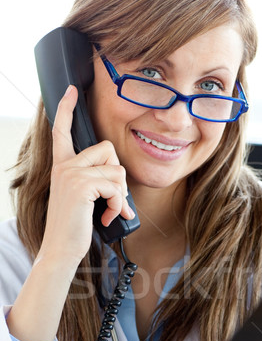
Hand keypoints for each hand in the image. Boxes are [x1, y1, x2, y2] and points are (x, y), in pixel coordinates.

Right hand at [38, 85, 134, 266]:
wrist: (61, 250)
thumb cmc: (74, 227)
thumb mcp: (83, 199)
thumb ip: (95, 182)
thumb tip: (120, 179)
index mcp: (62, 166)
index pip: (61, 131)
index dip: (66, 109)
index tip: (71, 91)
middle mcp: (64, 165)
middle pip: (108, 149)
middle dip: (119, 177)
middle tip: (115, 199)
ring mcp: (71, 173)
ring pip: (116, 170)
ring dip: (121, 195)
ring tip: (111, 211)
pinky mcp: (81, 185)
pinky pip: (115, 186)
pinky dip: (118, 204)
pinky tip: (110, 217)